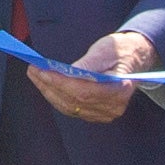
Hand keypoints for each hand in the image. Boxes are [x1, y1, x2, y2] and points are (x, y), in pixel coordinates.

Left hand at [26, 27, 153, 122]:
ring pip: (70, 107)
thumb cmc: (120, 51)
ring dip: (49, 91)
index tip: (42, 71)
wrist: (132, 60)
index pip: (85, 92)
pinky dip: (55, 97)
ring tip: (35, 74)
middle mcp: (113, 107)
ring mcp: (105, 113)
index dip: (61, 83)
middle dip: (50, 85)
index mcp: (120, 89)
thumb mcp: (106, 50)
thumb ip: (89, 63)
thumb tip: (69, 71)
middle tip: (33, 69)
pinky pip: (71, 109)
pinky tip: (45, 84)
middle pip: (74, 101)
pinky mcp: (96, 114)